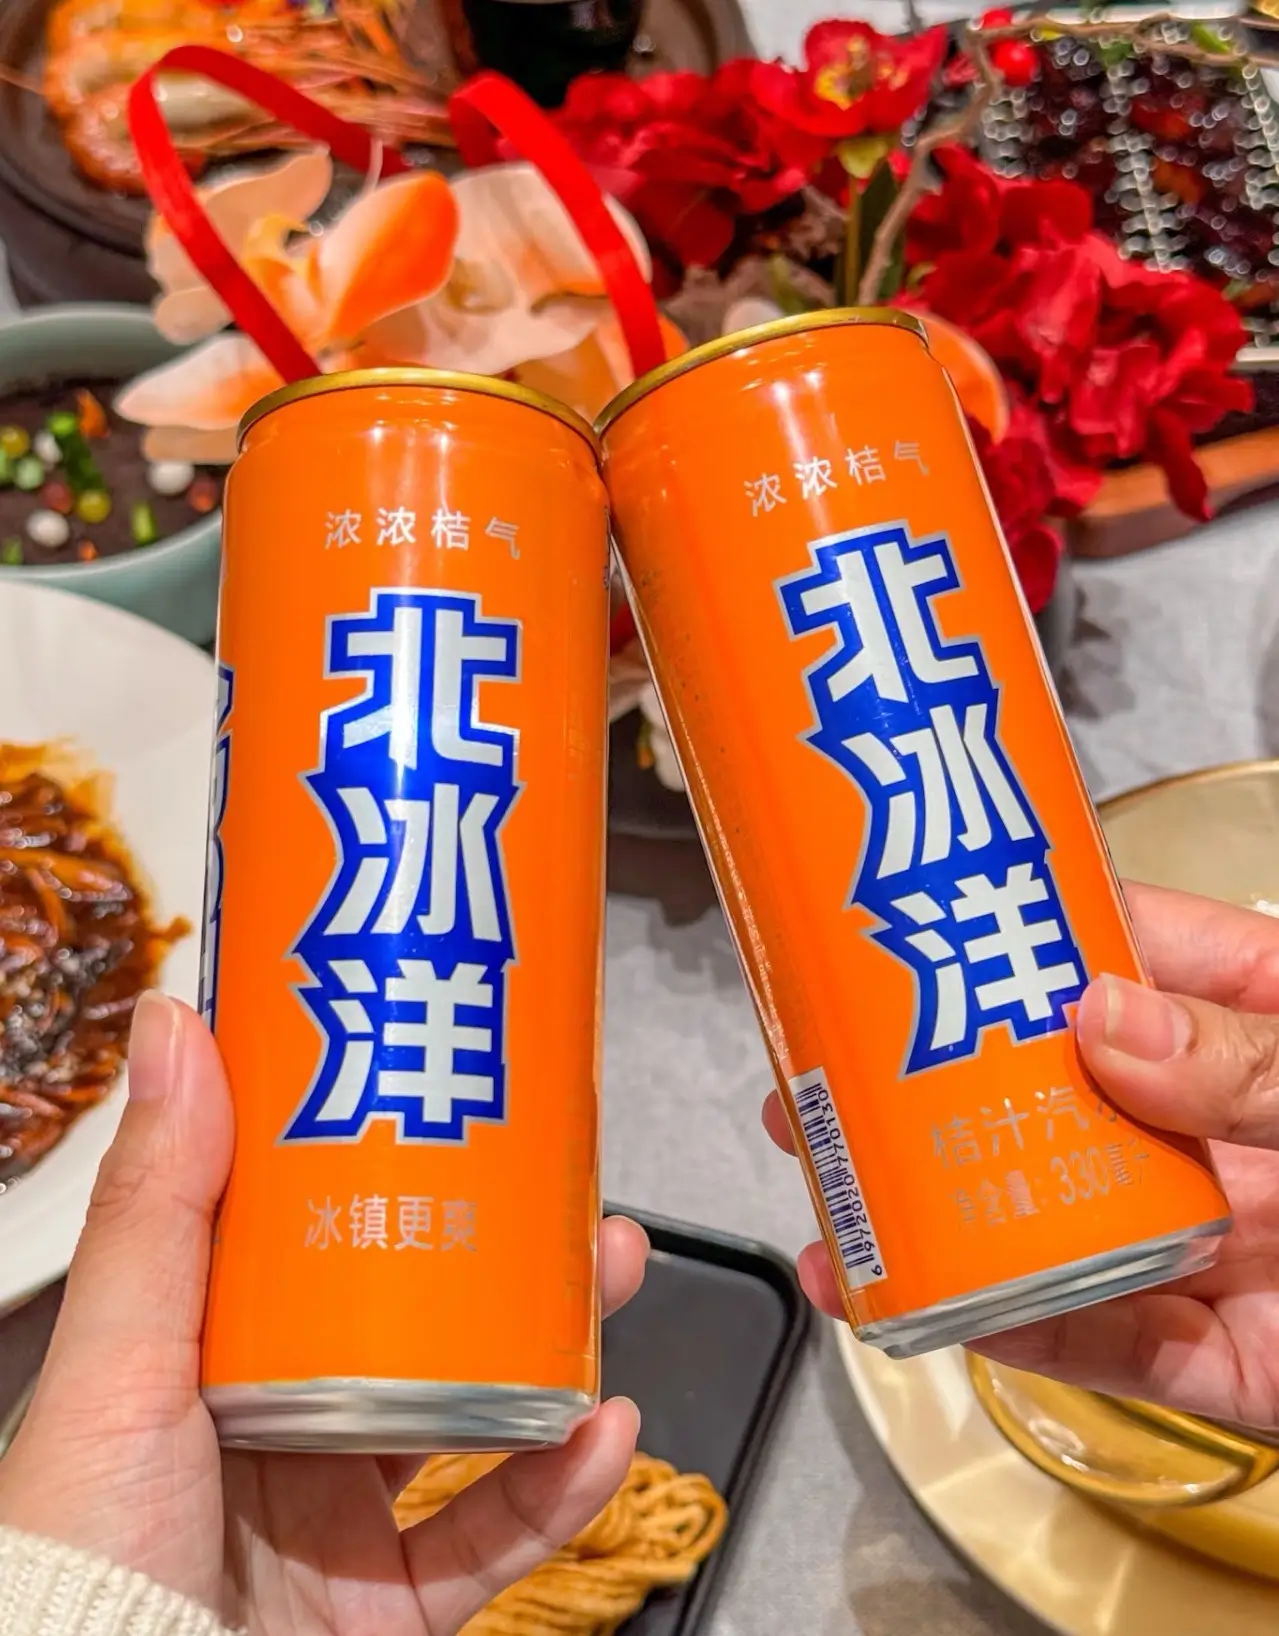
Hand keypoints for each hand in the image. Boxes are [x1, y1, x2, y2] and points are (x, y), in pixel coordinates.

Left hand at [0, 995, 647, 1632]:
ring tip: (612, 1266)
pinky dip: (562, 1485)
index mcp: (210, 1353)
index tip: (442, 1075)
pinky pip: (498, 1535)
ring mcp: (340, 1516)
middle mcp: (279, 1424)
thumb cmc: (78, 1559)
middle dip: (506, 1238)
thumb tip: (175, 1028)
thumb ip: (156, 1204)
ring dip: (559, 1339)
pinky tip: (603, 1429)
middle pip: (418, 1309)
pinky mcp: (392, 1605)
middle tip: (564, 1170)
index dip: (385, 1150)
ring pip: (477, 1406)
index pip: (312, 1228)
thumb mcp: (120, 1360)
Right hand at [762, 881, 1278, 1428]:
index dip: (1000, 932)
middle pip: (1041, 1097)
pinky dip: (1021, 1337)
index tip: (902, 921)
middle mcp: (1213, 1133)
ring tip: (838, 1216)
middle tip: (817, 1080)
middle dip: (922, 1089)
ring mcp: (1213, 1247)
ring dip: (936, 1226)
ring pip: (1047, 1229)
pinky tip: (940, 1314)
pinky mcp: (1226, 1362)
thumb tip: (1103, 1017)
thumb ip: (1251, 1055)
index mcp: (1250, 1028)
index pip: (1108, 958)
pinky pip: (1110, 1352)